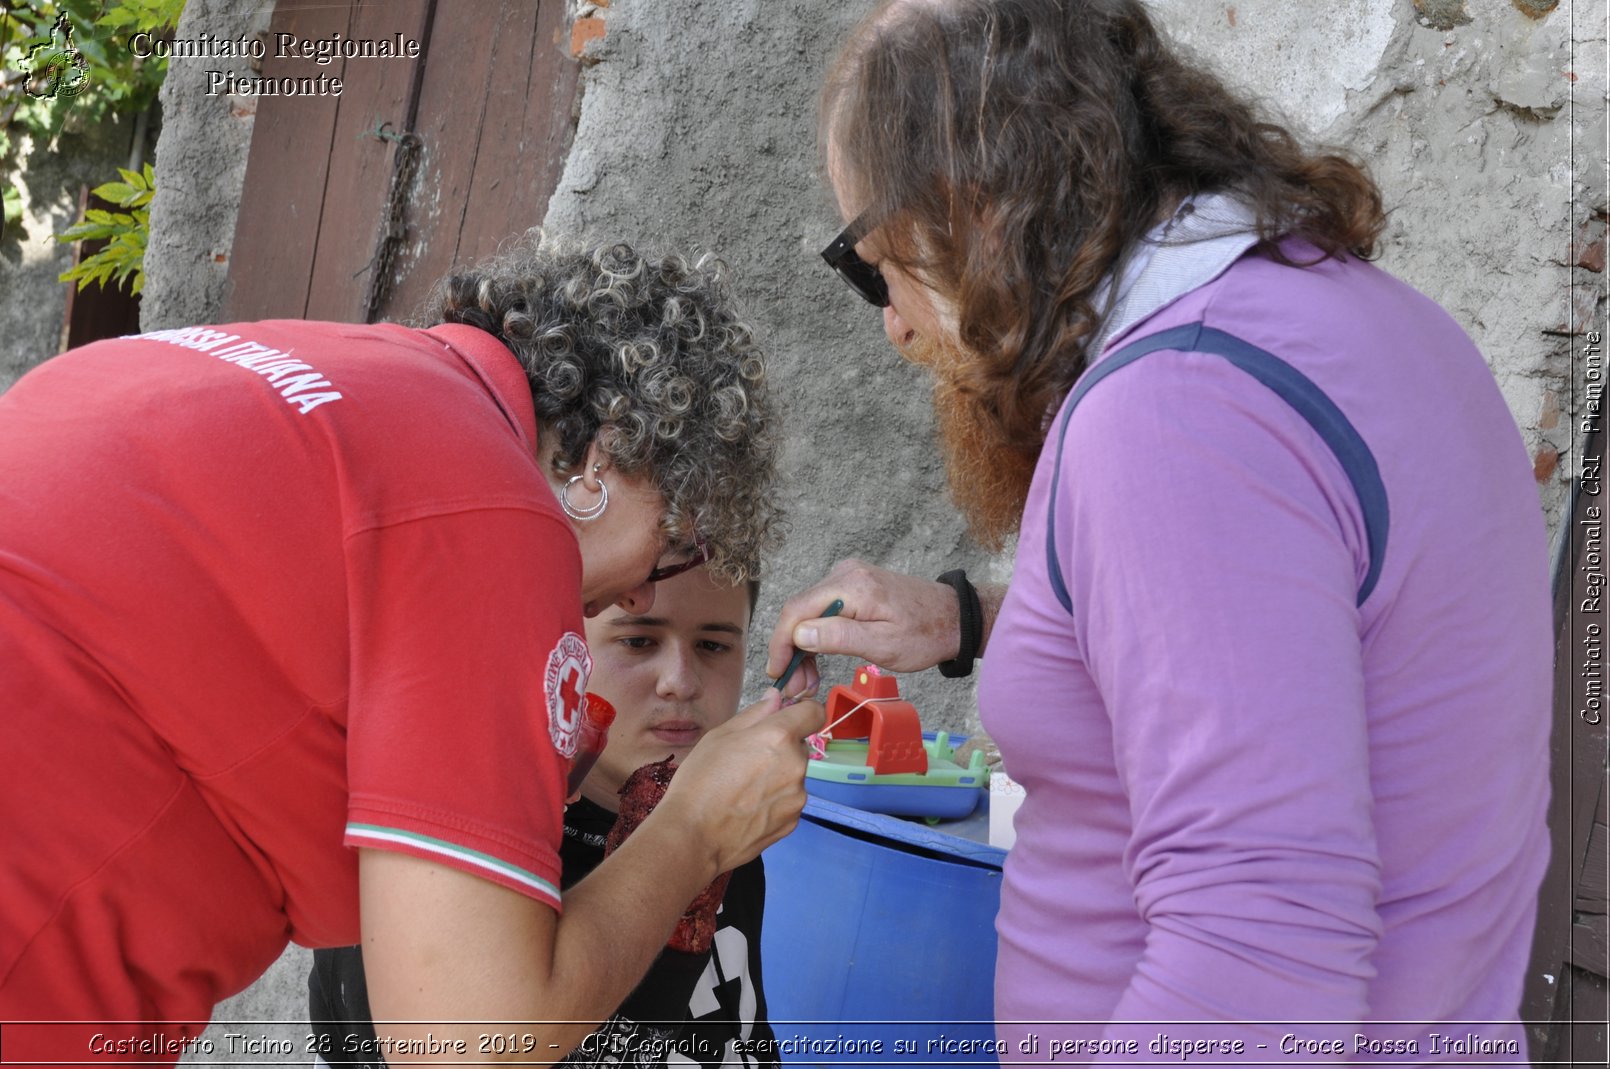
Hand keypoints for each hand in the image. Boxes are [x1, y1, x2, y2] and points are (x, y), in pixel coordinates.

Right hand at [651, 690, 823, 875]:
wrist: (694, 836)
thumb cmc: (700, 781)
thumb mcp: (719, 736)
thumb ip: (754, 714)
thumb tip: (776, 698)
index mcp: (779, 737)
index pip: (814, 712)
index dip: (801, 712)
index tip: (786, 720)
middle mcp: (796, 764)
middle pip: (800, 746)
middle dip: (781, 748)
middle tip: (747, 761)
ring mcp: (797, 796)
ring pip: (794, 775)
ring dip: (778, 776)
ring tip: (744, 790)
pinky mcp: (793, 821)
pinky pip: (789, 801)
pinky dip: (775, 801)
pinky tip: (748, 808)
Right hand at [766, 559, 961, 677]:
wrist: (953, 618)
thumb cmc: (924, 635)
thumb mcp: (882, 645)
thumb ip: (838, 637)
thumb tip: (798, 634)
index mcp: (851, 586)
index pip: (796, 611)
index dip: (780, 644)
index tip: (777, 674)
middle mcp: (844, 574)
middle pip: (798, 611)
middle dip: (790, 651)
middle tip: (795, 686)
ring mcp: (848, 577)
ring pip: (808, 612)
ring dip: (802, 646)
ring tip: (808, 680)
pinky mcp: (853, 586)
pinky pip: (822, 610)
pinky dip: (816, 636)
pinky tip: (818, 660)